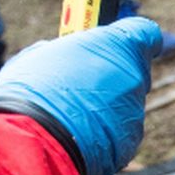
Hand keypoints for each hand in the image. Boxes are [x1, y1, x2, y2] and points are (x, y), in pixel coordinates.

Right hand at [0, 18, 162, 174]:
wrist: (35, 141)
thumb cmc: (31, 91)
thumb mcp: (39, 55)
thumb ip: (65, 51)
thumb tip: (62, 54)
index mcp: (117, 46)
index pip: (143, 33)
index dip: (132, 39)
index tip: (121, 44)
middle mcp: (134, 78)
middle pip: (131, 72)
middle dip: (110, 75)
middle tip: (78, 82)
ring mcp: (136, 112)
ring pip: (123, 105)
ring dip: (102, 107)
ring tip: (68, 114)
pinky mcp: (131, 141)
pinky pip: (118, 132)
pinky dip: (101, 133)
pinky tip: (75, 135)